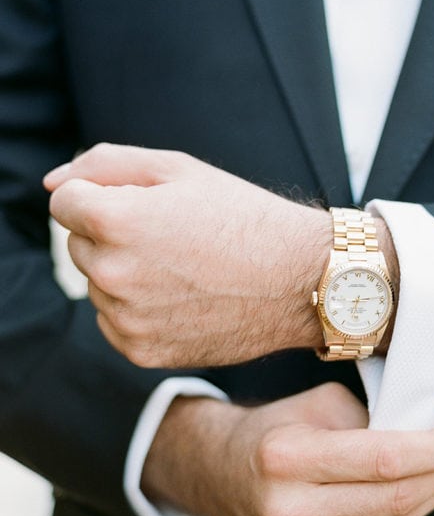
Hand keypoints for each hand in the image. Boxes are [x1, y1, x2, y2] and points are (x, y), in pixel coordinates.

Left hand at [44, 143, 337, 367]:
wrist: (299, 280)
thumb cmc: (241, 216)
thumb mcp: (178, 169)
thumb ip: (104, 164)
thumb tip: (51, 183)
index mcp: (117, 220)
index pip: (64, 202)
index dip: (104, 196)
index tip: (144, 204)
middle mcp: (113, 273)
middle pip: (79, 244)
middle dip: (112, 234)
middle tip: (173, 235)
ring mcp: (126, 318)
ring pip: (97, 284)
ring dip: (124, 272)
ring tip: (184, 267)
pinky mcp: (142, 351)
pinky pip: (113, 321)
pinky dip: (137, 308)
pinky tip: (183, 297)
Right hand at [143, 383, 433, 515]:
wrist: (223, 475)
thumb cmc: (276, 429)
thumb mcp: (317, 404)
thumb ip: (371, 416)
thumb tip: (431, 429)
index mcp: (286, 458)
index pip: (380, 460)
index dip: (430, 452)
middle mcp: (290, 510)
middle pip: (393, 498)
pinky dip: (409, 513)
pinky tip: (425, 492)